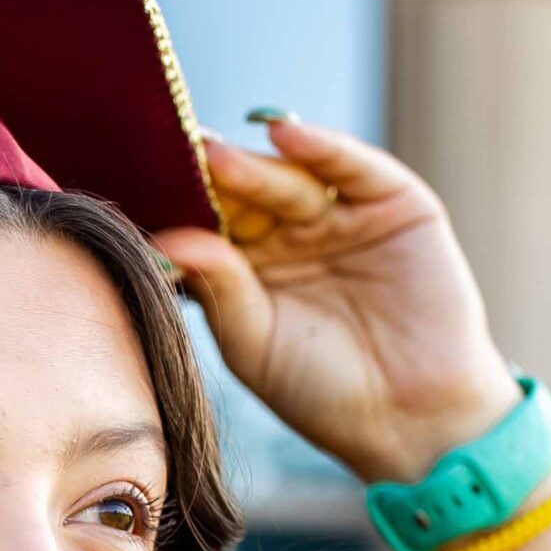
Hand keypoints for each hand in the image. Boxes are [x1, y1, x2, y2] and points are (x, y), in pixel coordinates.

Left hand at [153, 117, 520, 484]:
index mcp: (250, 270)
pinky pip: (353, 167)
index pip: (211, 225)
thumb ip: (218, 287)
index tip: (140, 190)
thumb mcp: (253, 341)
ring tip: (215, 156)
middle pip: (245, 196)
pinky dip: (321, 146)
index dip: (182, 208)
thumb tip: (164, 240)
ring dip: (253, 167)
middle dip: (211, 180)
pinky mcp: (394, 203)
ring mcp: (342, 216)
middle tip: (173, 160)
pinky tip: (284, 132)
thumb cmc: (323, 391)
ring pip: (290, 179)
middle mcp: (293, 236)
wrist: (410, 418)